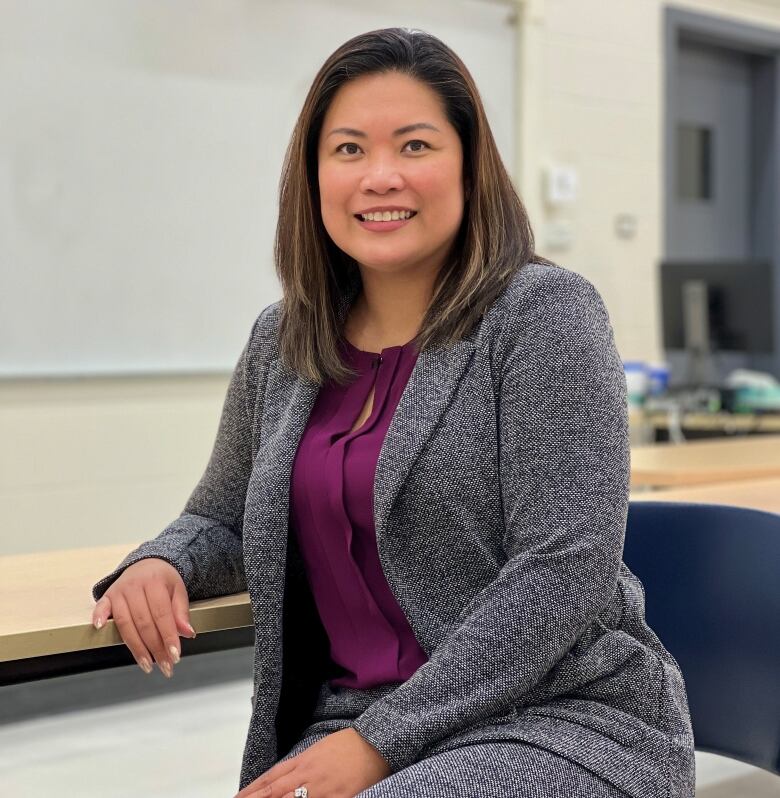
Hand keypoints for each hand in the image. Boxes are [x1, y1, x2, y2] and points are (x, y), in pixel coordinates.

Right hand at [91, 558, 195, 677]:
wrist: (147, 562)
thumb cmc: (163, 579)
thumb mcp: (178, 589)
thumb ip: (181, 611)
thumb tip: (187, 632)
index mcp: (155, 582)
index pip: (162, 614)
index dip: (168, 637)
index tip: (175, 655)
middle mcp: (135, 586)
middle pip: (144, 623)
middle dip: (155, 648)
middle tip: (165, 665)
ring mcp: (119, 591)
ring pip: (125, 623)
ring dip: (136, 647)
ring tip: (147, 664)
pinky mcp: (107, 596)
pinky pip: (101, 608)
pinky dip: (99, 617)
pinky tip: (101, 629)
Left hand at [234, 727, 391, 797]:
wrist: (375, 743)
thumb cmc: (348, 746)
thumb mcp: (318, 751)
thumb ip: (299, 765)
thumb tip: (280, 778)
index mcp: (303, 761)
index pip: (271, 778)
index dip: (252, 790)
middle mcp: (308, 775)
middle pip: (274, 792)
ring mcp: (322, 789)